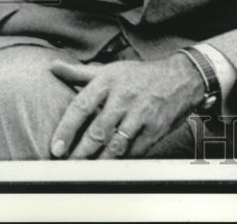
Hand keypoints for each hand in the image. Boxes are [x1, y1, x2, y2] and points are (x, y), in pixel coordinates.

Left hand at [49, 55, 204, 158]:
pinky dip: (121, 160)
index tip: (56, 148)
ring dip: (99, 161)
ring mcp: (142, 113)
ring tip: (86, 170)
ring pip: (115, 145)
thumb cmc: (141, 75)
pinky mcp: (156, 128)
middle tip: (68, 165)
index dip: (66, 130)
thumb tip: (53, 67)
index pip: (81, 106)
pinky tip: (111, 164)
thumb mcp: (112, 70)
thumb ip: (80, 73)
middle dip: (80, 152)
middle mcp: (125, 96)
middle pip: (97, 131)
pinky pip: (134, 151)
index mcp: (110, 80)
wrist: (183, 76)